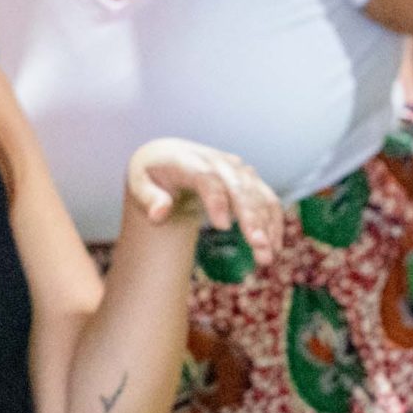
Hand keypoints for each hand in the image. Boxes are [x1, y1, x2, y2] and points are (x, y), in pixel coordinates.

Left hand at [125, 139, 280, 261]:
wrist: (168, 157)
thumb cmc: (151, 175)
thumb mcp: (139, 183)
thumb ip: (148, 198)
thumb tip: (159, 215)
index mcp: (186, 160)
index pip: (206, 177)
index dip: (217, 200)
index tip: (222, 227)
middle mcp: (216, 161)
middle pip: (239, 187)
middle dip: (251, 216)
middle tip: (258, 245)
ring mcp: (235, 169)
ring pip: (258, 194)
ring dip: (267, 224)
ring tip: (267, 256)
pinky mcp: (248, 179)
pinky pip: (266, 199)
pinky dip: (273, 221)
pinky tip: (273, 246)